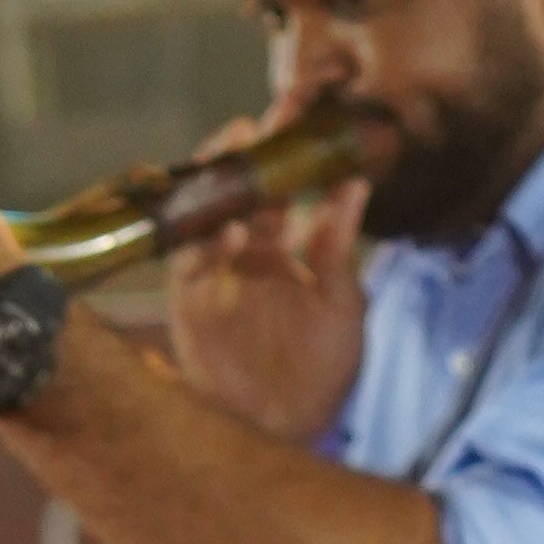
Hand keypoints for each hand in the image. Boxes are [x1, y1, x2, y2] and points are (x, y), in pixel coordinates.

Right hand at [161, 105, 370, 444]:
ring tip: (235, 149)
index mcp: (280, 252)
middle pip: (238, 194)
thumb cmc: (322, 372)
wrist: (292, 431)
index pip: (281, 191)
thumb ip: (337, 245)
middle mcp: (242, 257)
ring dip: (218, 184)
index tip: (301, 113)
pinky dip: (206, 244)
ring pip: (206, 217)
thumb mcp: (342, 303)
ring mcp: (213, 279)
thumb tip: (354, 183)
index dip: (288, 154)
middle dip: (247, 155)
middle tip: (261, 120)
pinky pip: (190, 265)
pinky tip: (230, 227)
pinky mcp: (189, 306)